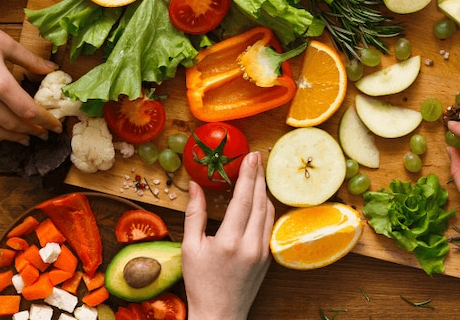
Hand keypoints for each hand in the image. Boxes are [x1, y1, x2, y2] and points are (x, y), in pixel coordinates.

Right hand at [0, 7, 60, 144]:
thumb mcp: (6, 43)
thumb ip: (30, 60)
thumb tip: (51, 69)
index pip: (28, 111)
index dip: (45, 121)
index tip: (55, 125)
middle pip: (12, 124)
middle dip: (32, 131)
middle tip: (44, 133)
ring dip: (11, 136)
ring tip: (25, 138)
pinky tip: (1, 125)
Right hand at [182, 151, 273, 319]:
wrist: (220, 315)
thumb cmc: (200, 283)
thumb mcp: (190, 247)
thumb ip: (194, 214)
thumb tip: (195, 185)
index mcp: (229, 241)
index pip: (243, 198)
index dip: (248, 174)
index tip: (251, 155)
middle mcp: (251, 245)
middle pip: (259, 201)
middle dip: (258, 176)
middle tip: (256, 156)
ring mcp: (263, 252)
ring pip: (268, 212)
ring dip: (263, 191)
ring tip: (257, 174)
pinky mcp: (268, 258)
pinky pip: (269, 225)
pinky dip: (265, 208)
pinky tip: (259, 199)